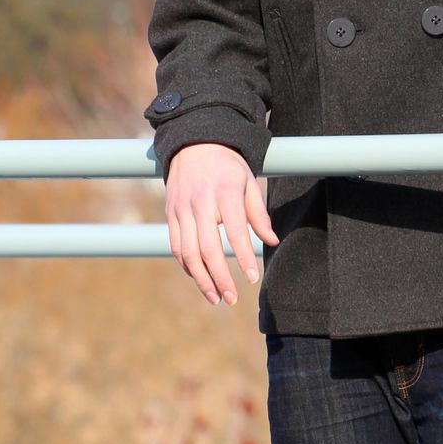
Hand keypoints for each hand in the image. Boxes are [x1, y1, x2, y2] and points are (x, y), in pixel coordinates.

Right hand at [165, 143, 278, 305]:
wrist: (194, 145)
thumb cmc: (228, 167)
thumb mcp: (249, 182)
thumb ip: (258, 213)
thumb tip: (271, 240)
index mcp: (224, 193)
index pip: (234, 231)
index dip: (243, 257)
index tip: (252, 278)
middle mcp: (200, 202)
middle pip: (206, 248)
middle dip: (219, 277)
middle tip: (232, 298)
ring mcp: (181, 209)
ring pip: (187, 252)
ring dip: (201, 279)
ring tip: (216, 297)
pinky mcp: (170, 215)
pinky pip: (176, 246)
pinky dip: (187, 266)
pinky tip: (201, 278)